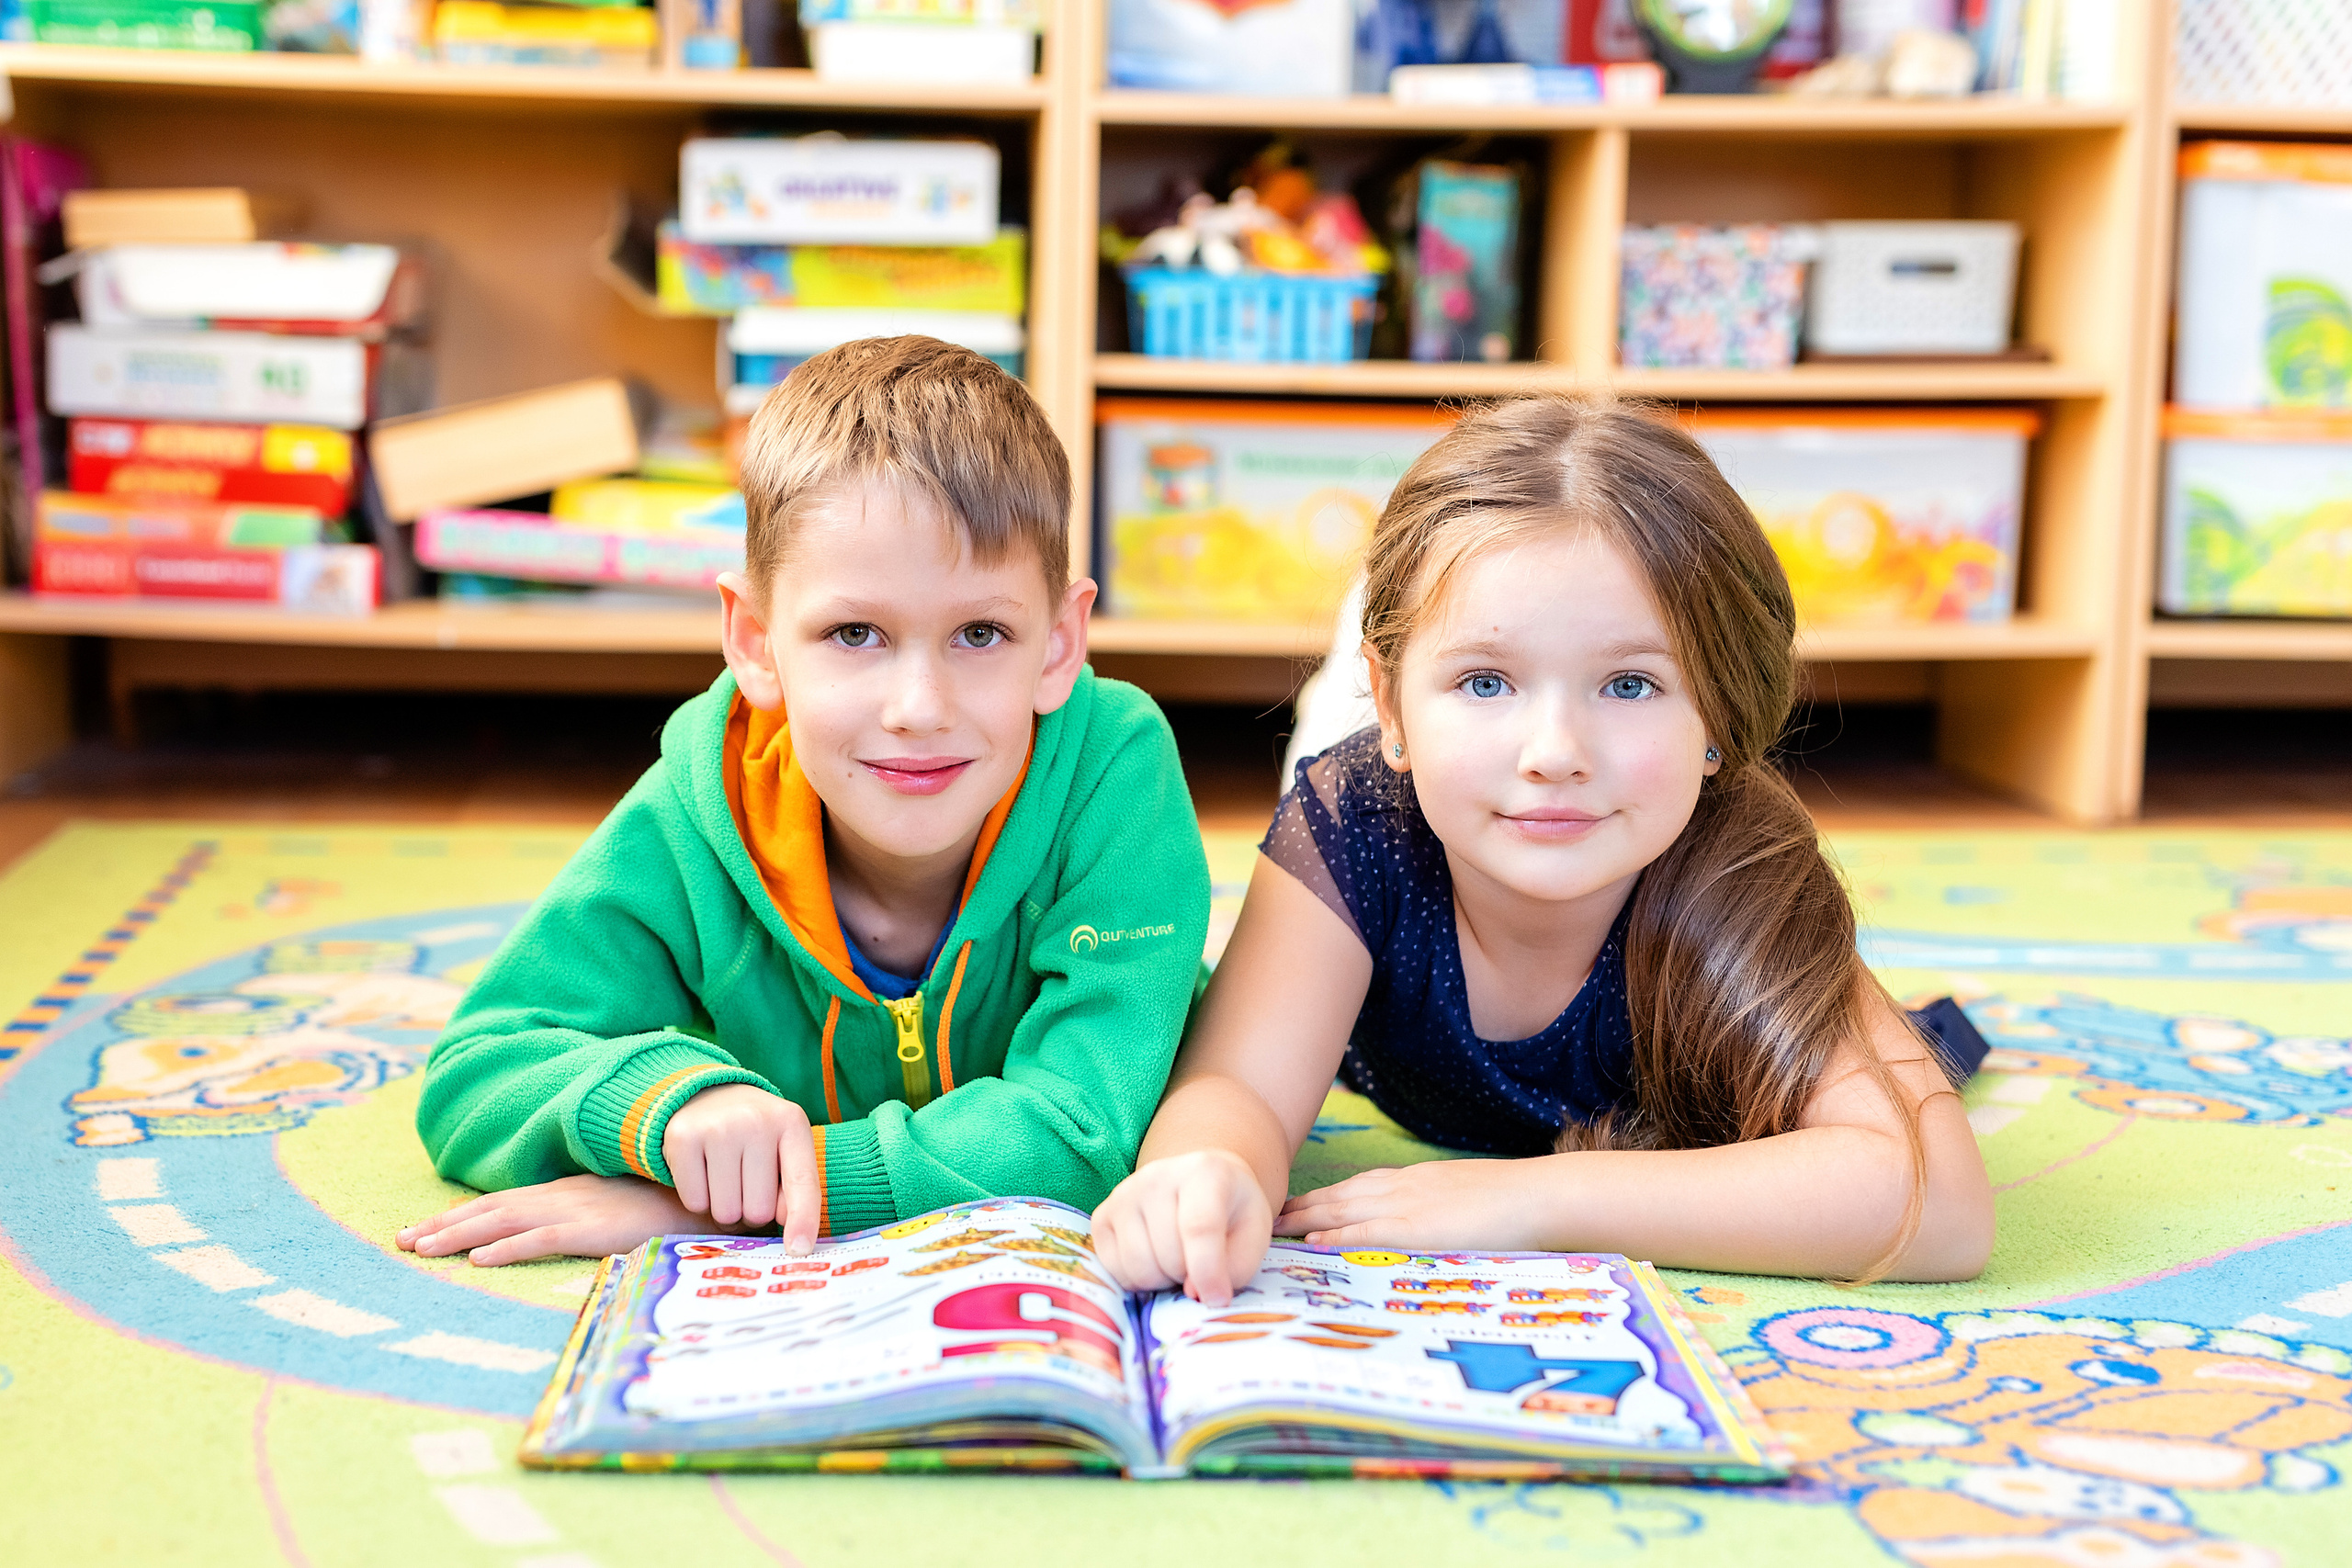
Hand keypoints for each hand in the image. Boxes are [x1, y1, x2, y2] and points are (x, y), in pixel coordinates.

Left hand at [397, 1173, 719, 1266]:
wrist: (713, 1194)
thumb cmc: (673, 1206)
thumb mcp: (622, 1213)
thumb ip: (594, 1219)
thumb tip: (568, 1234)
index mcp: (570, 1192)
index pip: (505, 1202)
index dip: (464, 1214)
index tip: (427, 1228)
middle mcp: (566, 1195)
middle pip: (493, 1207)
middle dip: (445, 1223)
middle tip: (403, 1241)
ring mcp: (578, 1209)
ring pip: (505, 1219)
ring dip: (459, 1234)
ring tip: (422, 1248)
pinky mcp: (594, 1228)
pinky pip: (542, 1238)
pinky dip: (507, 1246)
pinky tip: (479, 1259)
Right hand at [661, 1083, 822, 1253]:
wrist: (706, 1095)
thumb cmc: (754, 1135)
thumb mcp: (783, 1150)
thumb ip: (793, 1191)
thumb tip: (793, 1238)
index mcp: (791, 1123)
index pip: (802, 1183)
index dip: (804, 1220)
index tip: (799, 1251)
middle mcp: (756, 1121)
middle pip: (758, 1209)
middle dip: (750, 1208)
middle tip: (744, 1181)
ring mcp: (718, 1127)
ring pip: (725, 1211)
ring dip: (724, 1206)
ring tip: (724, 1175)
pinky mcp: (683, 1138)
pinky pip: (694, 1201)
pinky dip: (698, 1198)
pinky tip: (702, 1171)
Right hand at [1092, 1148, 1272, 1307]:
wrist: (1200, 1185)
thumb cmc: (1231, 1214)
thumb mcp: (1253, 1237)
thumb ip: (1234, 1268)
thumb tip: (1192, 1292)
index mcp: (1204, 1172)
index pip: (1199, 1227)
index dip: (1209, 1272)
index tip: (1218, 1299)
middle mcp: (1156, 1176)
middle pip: (1167, 1254)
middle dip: (1188, 1276)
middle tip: (1199, 1265)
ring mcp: (1123, 1194)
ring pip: (1138, 1266)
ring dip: (1162, 1280)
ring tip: (1177, 1262)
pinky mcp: (1102, 1215)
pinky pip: (1114, 1270)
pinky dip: (1136, 1280)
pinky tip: (1154, 1261)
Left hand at [1275, 1161, 1523, 1251]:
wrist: (1539, 1195)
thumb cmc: (1514, 1202)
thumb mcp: (1468, 1198)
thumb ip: (1443, 1208)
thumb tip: (1433, 1223)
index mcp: (1418, 1180)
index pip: (1360, 1186)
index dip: (1327, 1196)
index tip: (1300, 1203)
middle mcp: (1405, 1187)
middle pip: (1341, 1194)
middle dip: (1304, 1205)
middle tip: (1272, 1214)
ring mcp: (1410, 1205)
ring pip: (1344, 1208)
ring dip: (1307, 1217)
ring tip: (1277, 1226)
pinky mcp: (1418, 1227)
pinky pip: (1367, 1231)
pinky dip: (1336, 1235)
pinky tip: (1313, 1241)